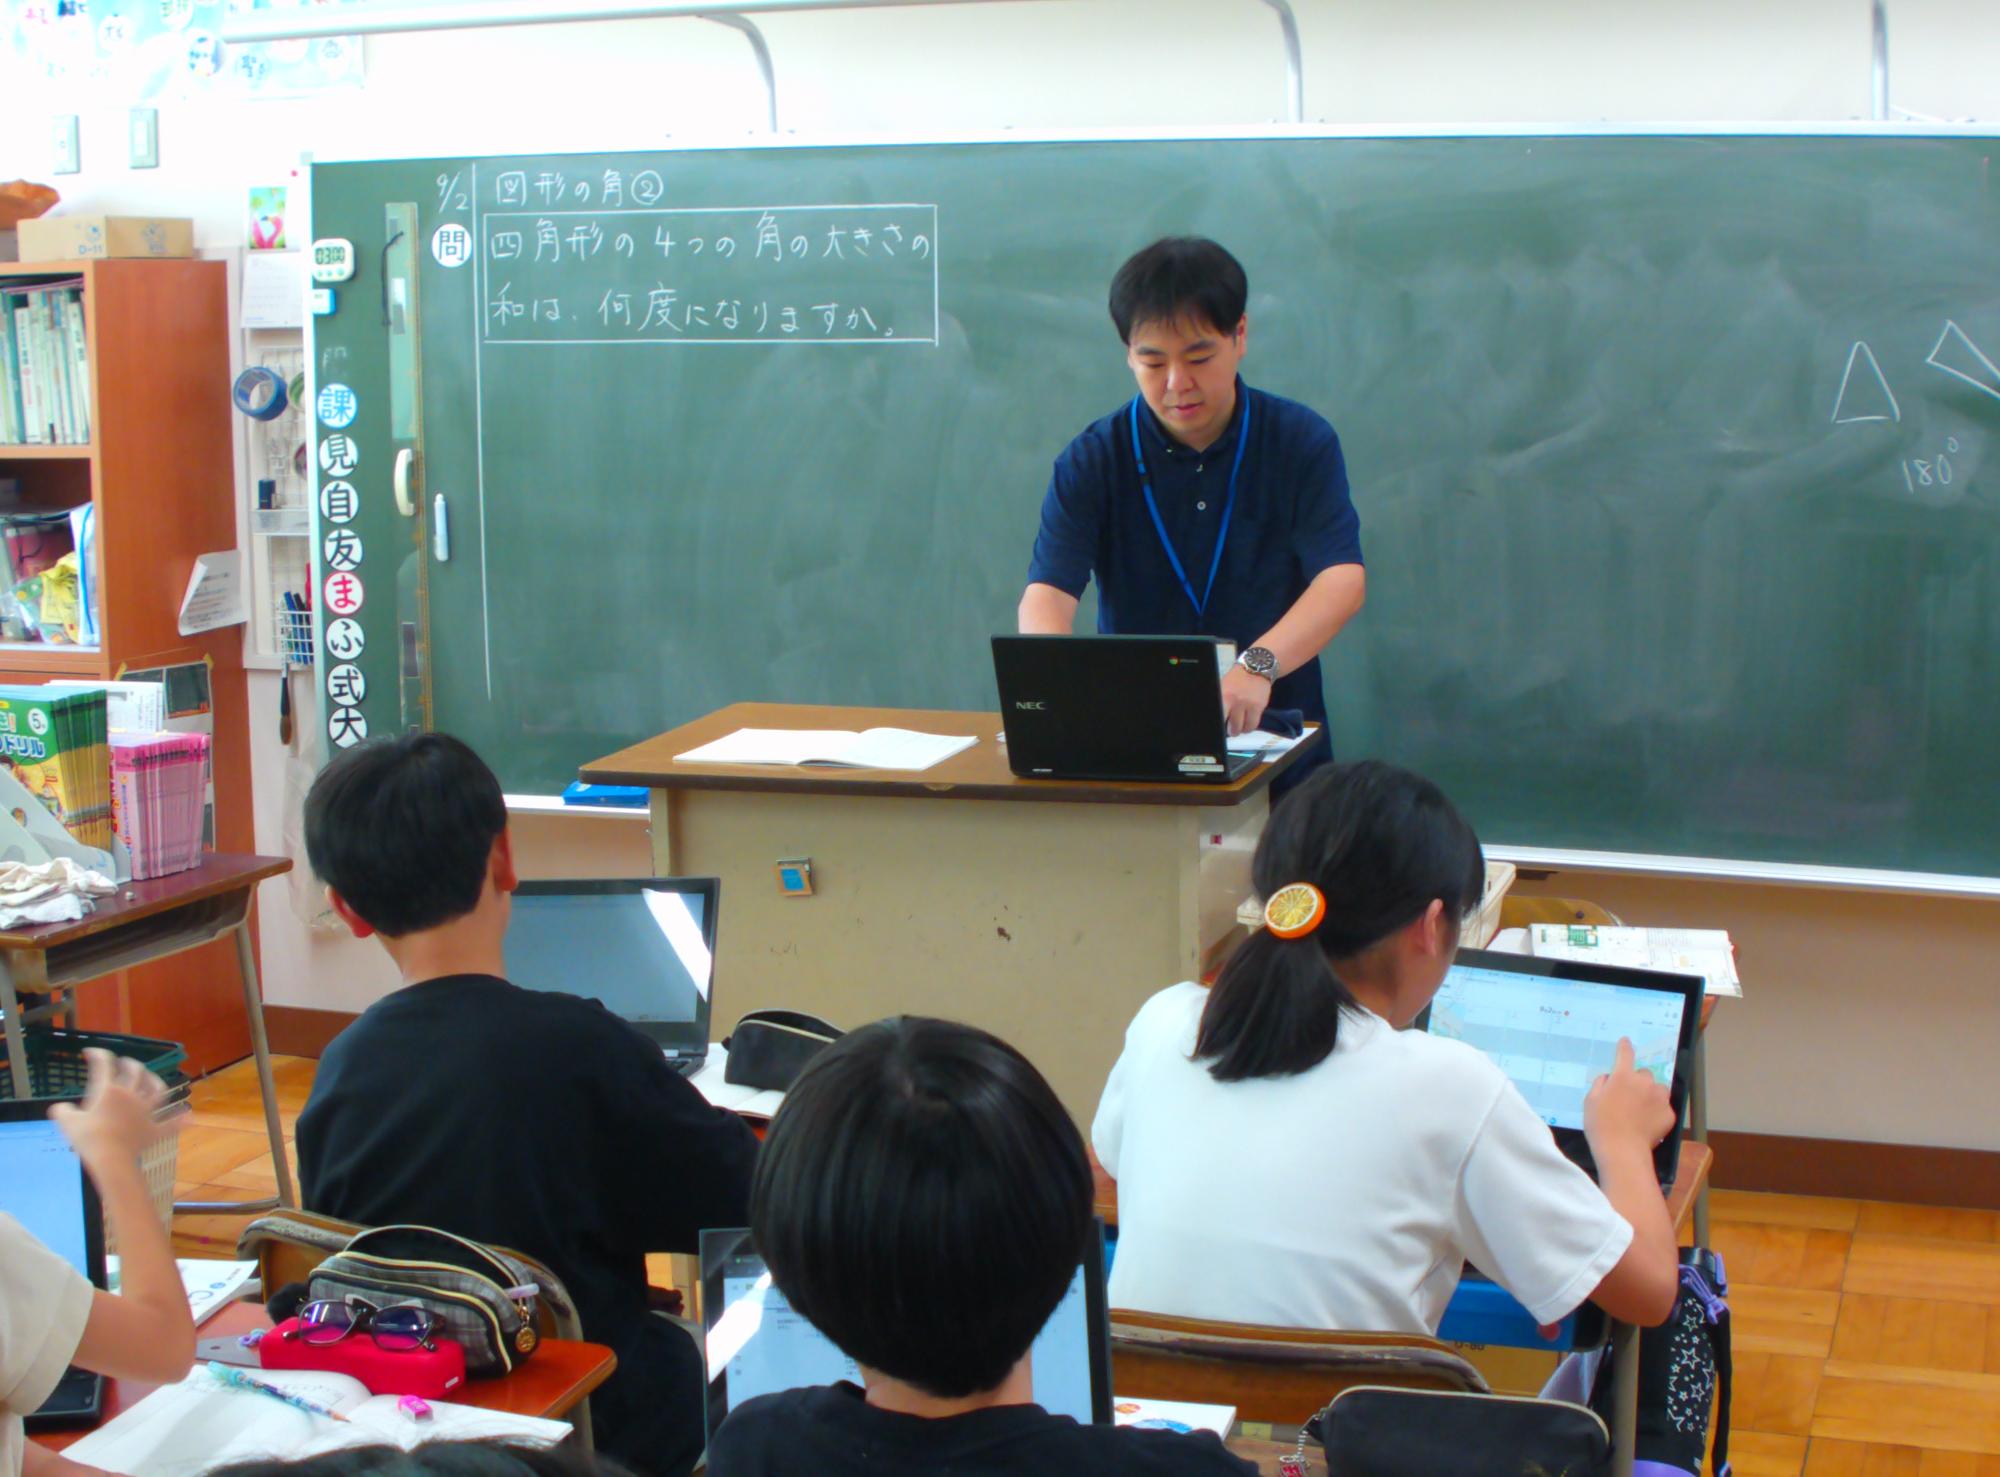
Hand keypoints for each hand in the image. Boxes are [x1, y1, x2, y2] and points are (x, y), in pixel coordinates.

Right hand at [48, 1048, 181, 1174]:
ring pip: (157, 1090)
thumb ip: (63, 1111)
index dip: (98, 1054)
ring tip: (152, 1079)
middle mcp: (131, 1095)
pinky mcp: (153, 1129)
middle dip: (129, 1064)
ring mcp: (145, 1112)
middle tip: (123, 1062)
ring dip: (155, 1082)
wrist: (110, 1158)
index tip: (92, 1052)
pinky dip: (179, 1121)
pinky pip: (169, 1124)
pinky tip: (188, 1116)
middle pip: (135, 1072)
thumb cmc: (87, 1138)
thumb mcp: (67, 1122)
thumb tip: (60, 1108)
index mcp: (109, 1090)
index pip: (104, 1065)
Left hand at [1221, 664, 1271, 736]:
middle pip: (1230, 726)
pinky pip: (1253, 724)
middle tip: (1229, 729)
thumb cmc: (1236, 679)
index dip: (1219, 726)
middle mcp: (1234, 701)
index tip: (1220, 727)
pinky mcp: (1258, 707)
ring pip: (1242, 728)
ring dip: (1240, 730)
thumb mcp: (1223, 688)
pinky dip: (1249, 727)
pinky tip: (1247, 724)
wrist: (1256, 668)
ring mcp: (1247, 704)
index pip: (1219, 716)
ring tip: (1239, 727)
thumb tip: (1218, 717)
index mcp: (1222, 696)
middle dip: (1229, 730)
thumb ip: (1221, 702)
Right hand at [1583, 1038, 1675, 1161]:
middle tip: (1628, 1098)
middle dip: (1638, 1082)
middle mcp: (1644, 1082)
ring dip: (1650, 1095)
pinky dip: (1657, 1112)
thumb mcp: (1590, 1101)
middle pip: (1644, 1074)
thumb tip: (1608, 1078)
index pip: (1625, 1054)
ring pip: (1657, 1089)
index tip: (1626, 1042)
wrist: (1622, 1150)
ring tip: (1640, 1111)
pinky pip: (1664, 1107)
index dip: (1625, 1046)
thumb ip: (1600, 1084)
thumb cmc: (1601, 1125)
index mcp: (1623, 1076)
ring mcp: (1659, 1098)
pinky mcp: (1669, 1114)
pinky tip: (1647, 1123)